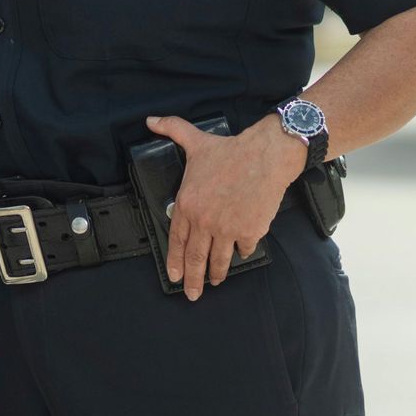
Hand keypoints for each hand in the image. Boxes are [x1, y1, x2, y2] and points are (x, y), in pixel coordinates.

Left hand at [144, 114, 301, 301]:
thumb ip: (171, 130)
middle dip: (193, 279)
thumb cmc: (229, 150)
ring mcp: (226, 229)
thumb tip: (151, 120)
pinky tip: (239, 255)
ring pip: (219, 259)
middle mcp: (204, 220)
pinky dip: (241, 253)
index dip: (175, 261)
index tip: (175, 276)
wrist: (264, 156)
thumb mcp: (195, 140)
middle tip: (192, 294)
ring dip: (216, 273)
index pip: (177, 240)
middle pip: (196, 257)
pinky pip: (243, 249)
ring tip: (214, 282)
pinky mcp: (249, 232)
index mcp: (187, 204)